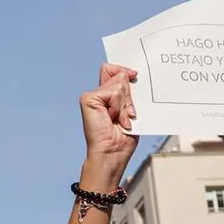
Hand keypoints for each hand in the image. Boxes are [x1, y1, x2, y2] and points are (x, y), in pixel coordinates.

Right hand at [79, 63, 138, 189]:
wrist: (112, 153)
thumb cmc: (122, 138)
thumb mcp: (130, 110)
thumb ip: (128, 92)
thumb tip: (130, 74)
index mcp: (107, 96)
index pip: (114, 70)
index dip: (124, 70)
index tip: (134, 74)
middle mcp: (98, 94)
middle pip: (119, 75)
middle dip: (129, 95)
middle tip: (128, 114)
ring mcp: (91, 96)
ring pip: (119, 84)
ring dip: (125, 104)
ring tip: (121, 120)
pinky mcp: (88, 99)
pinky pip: (114, 92)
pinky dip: (119, 107)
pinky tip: (114, 119)